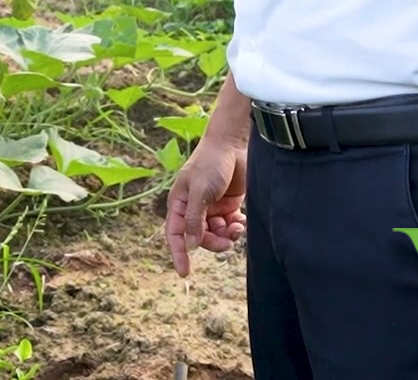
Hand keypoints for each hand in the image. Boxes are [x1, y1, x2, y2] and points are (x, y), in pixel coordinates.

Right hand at [164, 134, 246, 276]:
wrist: (233, 144)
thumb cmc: (210, 163)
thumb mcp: (200, 191)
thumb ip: (194, 218)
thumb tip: (189, 245)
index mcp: (179, 203)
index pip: (175, 234)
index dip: (178, 254)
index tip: (185, 273)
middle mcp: (194, 208)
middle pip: (200, 238)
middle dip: (215, 242)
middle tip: (229, 240)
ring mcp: (212, 207)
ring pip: (217, 233)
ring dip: (228, 235)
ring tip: (239, 226)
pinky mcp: (228, 205)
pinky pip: (230, 225)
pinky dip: (236, 227)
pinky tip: (242, 220)